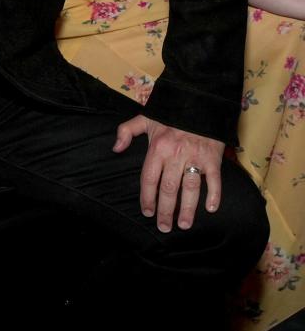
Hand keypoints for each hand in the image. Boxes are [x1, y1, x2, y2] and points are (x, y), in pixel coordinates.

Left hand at [113, 115, 223, 232]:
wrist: (199, 103)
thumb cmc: (170, 114)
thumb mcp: (145, 118)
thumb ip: (126, 131)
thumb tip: (115, 148)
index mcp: (157, 148)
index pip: (149, 178)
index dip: (147, 197)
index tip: (146, 212)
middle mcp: (175, 155)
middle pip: (168, 188)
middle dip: (165, 210)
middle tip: (164, 227)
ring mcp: (195, 157)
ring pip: (190, 188)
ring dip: (187, 209)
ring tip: (183, 225)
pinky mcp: (213, 158)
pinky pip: (214, 180)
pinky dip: (214, 195)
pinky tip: (210, 209)